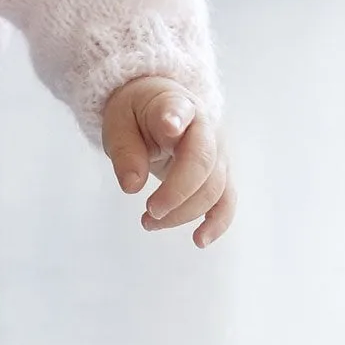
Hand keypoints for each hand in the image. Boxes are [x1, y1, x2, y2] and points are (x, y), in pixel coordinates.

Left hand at [100, 75, 235, 248]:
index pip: (178, 109)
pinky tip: (199, 240)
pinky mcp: (221, 174)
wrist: (160, 110)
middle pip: (202, 162)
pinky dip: (217, 223)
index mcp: (175, 104)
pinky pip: (226, 201)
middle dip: (177, 192)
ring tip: (149, 223)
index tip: (169, 125)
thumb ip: (124, 150)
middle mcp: (204, 127)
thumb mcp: (118, 123)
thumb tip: (132, 186)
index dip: (175, 118)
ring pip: (213, 187)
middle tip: (149, 210)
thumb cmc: (138, 115)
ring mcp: (218, 152)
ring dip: (184, 212)